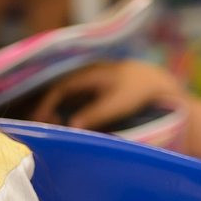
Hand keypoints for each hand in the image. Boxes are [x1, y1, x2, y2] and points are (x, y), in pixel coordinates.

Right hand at [31, 60, 182, 129]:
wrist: (159, 83)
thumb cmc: (137, 92)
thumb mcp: (115, 105)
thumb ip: (93, 115)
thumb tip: (71, 127)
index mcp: (88, 74)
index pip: (59, 89)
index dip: (46, 105)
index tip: (40, 121)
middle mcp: (87, 74)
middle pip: (60, 90)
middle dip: (49, 107)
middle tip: (42, 125)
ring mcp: (93, 79)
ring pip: (68, 93)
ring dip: (58, 108)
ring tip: (54, 124)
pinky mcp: (100, 86)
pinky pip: (77, 95)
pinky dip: (69, 107)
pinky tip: (70, 119)